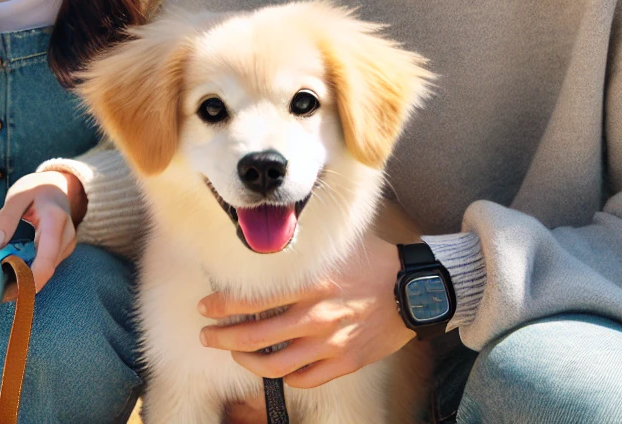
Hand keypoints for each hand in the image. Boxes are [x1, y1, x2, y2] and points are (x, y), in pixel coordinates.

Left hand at [0, 170, 84, 290]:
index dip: (29, 280)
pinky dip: (31, 271)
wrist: (58, 185)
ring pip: (47, 271)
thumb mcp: (17, 195)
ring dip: (26, 279)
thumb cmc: (36, 189)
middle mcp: (67, 235)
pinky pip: (47, 266)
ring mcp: (68, 243)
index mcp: (55, 220)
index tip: (7, 292)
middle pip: (46, 270)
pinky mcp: (64, 249)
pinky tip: (14, 271)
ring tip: (1, 282)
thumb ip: (6, 219)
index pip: (46, 260)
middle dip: (22, 284)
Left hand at [199, 234, 411, 390]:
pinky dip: (285, 376)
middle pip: (256, 338)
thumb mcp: (337, 248)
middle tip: (208, 336)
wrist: (415, 290)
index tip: (206, 308)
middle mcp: (317, 317)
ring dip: (247, 362)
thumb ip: (305, 252)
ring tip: (236, 355)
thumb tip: (271, 243)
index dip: (223, 306)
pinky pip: (304, 379)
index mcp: (312, 284)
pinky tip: (276, 367)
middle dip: (223, 339)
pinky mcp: (345, 363)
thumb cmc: (375, 262)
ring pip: (275, 365)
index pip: (254, 300)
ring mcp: (330, 344)